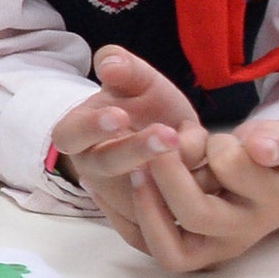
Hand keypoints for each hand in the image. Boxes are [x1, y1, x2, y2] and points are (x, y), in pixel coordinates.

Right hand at [55, 47, 204, 233]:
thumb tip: (110, 63)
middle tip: (166, 134)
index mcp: (80, 137)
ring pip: (142, 191)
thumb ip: (123, 67)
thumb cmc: (146, 106)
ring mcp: (124, 195)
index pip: (70, 136)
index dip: (91, 128)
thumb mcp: (137, 80)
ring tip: (194, 146)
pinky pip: (172, 205)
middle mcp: (96, 170)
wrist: (173, 137)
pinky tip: (208, 157)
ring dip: (171, 171)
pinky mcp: (154, 214)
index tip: (118, 115)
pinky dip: (196, 179)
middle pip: (107, 165)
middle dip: (136, 149)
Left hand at [126, 120, 278, 271]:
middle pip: (196, 215)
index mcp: (273, 200)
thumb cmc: (270, 157)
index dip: (214, 145)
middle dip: (168, 176)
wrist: (268, 187)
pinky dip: (128, 219)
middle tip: (155, 149)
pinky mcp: (184, 252)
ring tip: (136, 169)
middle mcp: (243, 232)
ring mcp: (213, 249)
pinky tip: (118, 187)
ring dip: (146, 204)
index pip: (232, 168)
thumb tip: (261, 150)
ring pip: (170, 248)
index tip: (210, 136)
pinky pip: (148, 248)